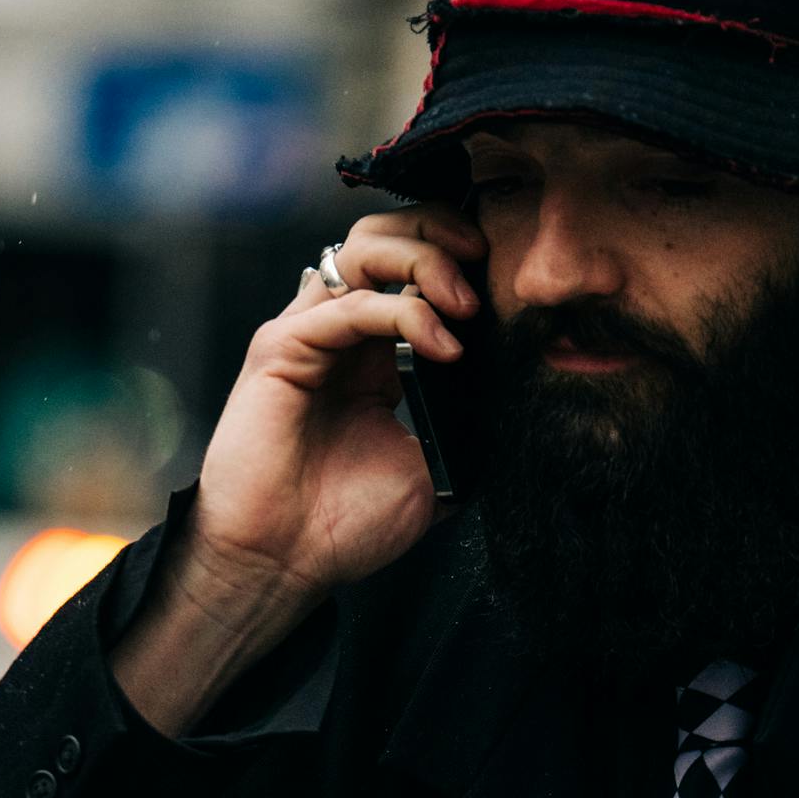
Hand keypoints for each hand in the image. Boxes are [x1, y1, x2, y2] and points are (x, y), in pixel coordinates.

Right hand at [177, 208, 487, 613]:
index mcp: (378, 354)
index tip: (504, 280)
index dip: (459, 257)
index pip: (415, 269)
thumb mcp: (432, 471)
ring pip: (363, 250)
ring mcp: (310, 334)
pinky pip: (348, 305)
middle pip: (386, 237)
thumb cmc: (344, 524)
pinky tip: (441, 347)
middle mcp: (342, 332)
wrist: (283, 562)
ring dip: (423, 261)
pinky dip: (402, 312)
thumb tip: (515, 397)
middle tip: (484, 265)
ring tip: (464, 305)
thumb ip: (462, 424)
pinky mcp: (283, 348)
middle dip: (441, 235)